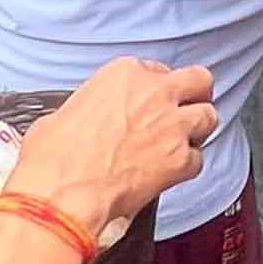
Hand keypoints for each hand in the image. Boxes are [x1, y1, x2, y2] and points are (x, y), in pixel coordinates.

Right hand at [6, 58, 217, 239]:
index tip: (152, 102)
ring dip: (197, 131)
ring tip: (182, 143)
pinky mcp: (179, 159)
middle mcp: (155, 92)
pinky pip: (198, 159)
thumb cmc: (54, 159)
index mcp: (124, 74)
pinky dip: (187, 168)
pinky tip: (171, 174)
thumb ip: (90, 108)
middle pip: (198, 80)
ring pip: (208, 116)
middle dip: (196, 95)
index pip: (158, 70)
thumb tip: (87, 122)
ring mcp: (172, 124)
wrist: (62, 193)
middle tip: (187, 109)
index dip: (157, 88)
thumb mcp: (63, 114)